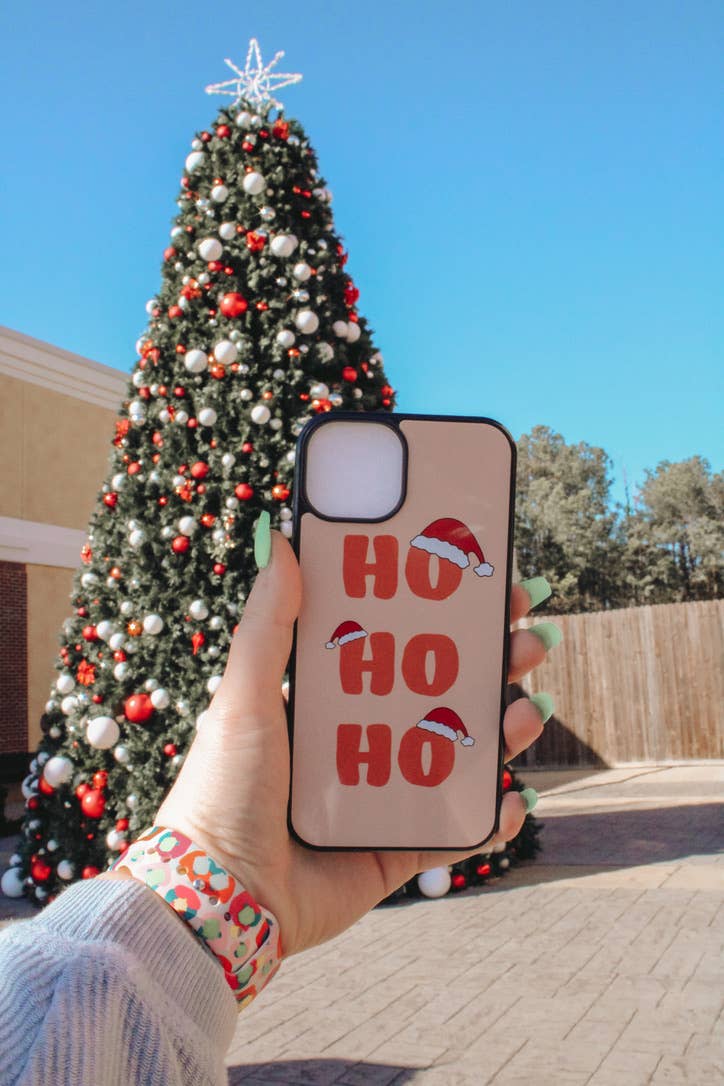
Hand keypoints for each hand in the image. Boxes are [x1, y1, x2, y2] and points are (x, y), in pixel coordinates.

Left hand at [155, 532, 549, 956]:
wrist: (216, 900)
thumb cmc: (221, 790)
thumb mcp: (244, 697)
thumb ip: (266, 623)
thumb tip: (282, 538)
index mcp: (328, 700)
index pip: (399, 645)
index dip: (444, 616)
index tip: (485, 585)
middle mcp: (361, 742)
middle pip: (441, 693)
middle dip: (491, 665)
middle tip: (527, 639)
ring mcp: (383, 797)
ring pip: (459, 755)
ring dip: (503, 731)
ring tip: (530, 708)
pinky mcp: (395, 850)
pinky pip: (455, 830)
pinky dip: (491, 816)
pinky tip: (513, 797)